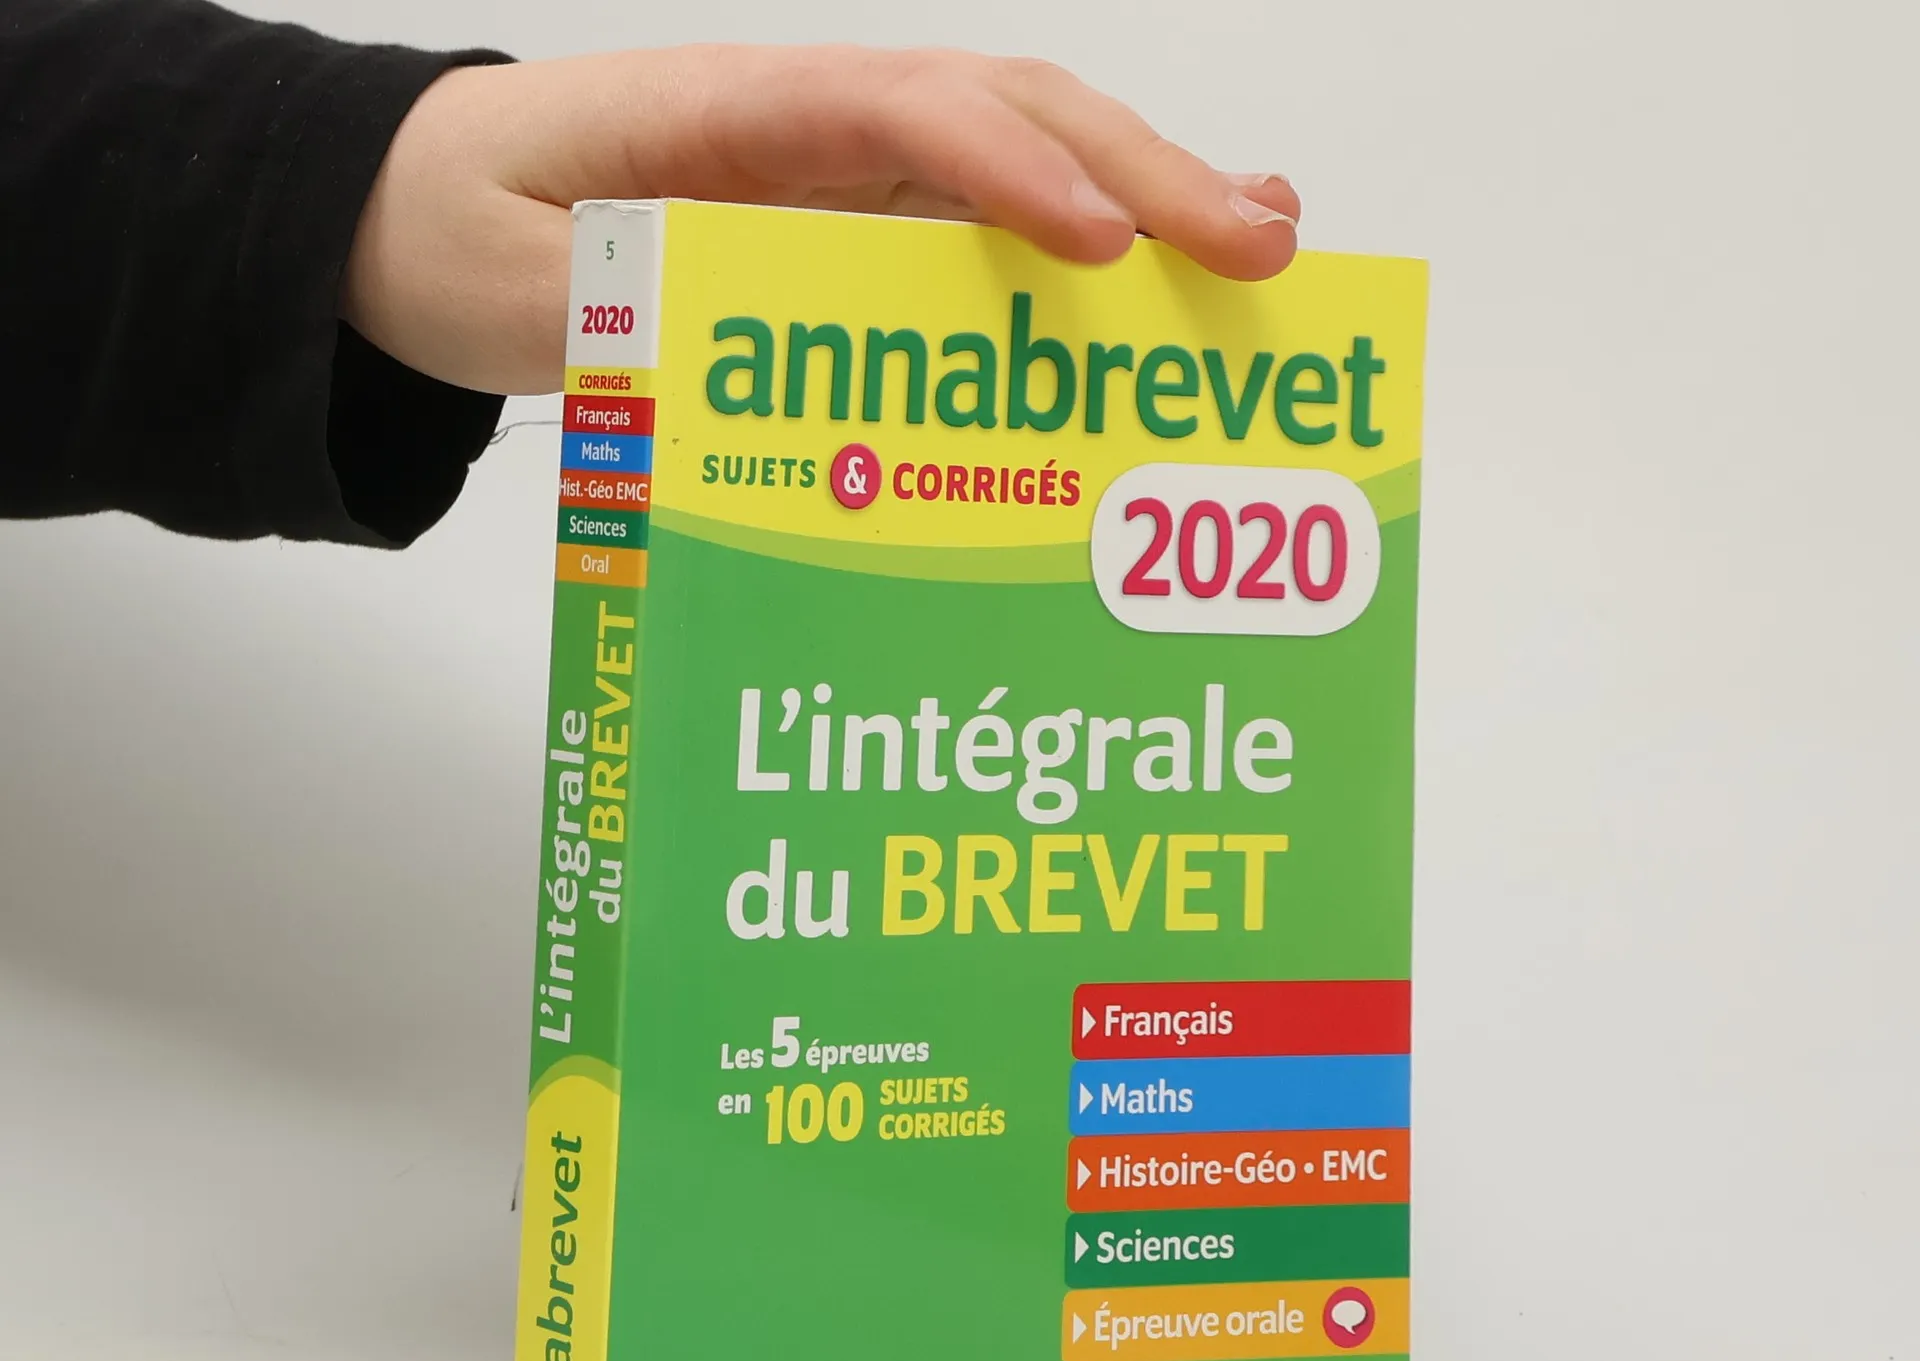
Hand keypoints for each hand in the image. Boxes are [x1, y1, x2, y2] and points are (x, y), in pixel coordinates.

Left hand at [341, 45, 1299, 394]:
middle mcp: (811, 125)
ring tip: (1263, 243)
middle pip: (1004, 113)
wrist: (417, 209)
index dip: (1008, 171)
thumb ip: (615, 323)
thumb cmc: (458, 227)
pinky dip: (1081, 242)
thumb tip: (765, 390)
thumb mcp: (510, 286)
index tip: (1098, 247)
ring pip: (1020, 154)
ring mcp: (840, 170)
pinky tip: (1156, 275)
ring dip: (1146, 194)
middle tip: (1262, 245)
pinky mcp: (849, 223)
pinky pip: (980, 222)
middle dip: (1139, 173)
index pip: (899, 113)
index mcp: (725, 114)